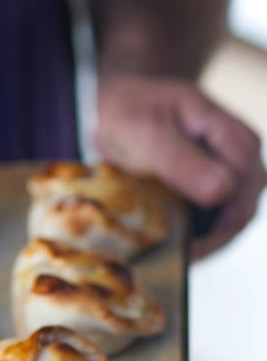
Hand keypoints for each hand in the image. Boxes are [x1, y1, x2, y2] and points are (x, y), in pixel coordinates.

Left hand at [95, 75, 265, 258]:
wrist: (116, 101)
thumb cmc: (131, 110)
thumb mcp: (148, 132)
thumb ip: (182, 160)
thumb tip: (222, 191)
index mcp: (234, 139)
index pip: (243, 194)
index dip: (219, 228)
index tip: (184, 250)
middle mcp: (239, 159)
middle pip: (239, 213)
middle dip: (208, 241)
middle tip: (169, 259)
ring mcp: (226, 174)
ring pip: (225, 222)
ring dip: (198, 241)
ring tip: (164, 254)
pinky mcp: (206, 188)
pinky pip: (207, 220)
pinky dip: (189, 234)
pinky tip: (165, 244)